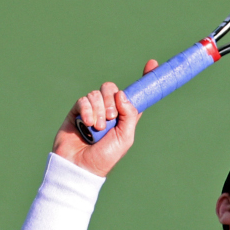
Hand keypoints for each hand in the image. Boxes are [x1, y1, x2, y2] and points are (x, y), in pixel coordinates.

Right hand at [51, 60, 158, 176]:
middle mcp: (109, 110)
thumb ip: (129, 115)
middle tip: (111, 118)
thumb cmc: (105, 156)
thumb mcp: (125, 137)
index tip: (152, 63)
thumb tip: (122, 93)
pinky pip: (83, 100)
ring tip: (98, 128)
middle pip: (112, 89)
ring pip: (97, 93)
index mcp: (125, 115)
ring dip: (99, 110)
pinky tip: (87, 124)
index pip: (135, 94)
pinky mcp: (77, 111)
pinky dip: (87, 110)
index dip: (144, 78)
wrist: (79, 166)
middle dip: (112, 102)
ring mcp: (92, 109)